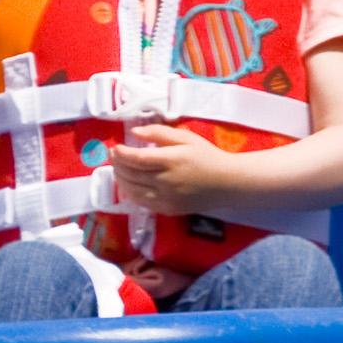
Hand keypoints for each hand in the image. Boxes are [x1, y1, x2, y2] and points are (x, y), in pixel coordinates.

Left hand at [109, 122, 234, 215]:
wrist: (227, 183)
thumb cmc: (207, 156)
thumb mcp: (186, 137)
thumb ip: (159, 132)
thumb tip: (135, 132)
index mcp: (170, 160)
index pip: (136, 159)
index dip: (121, 154)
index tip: (115, 148)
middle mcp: (165, 181)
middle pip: (131, 175)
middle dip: (118, 165)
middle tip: (114, 157)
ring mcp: (166, 198)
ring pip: (132, 191)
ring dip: (121, 180)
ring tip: (119, 170)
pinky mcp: (168, 210)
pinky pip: (142, 203)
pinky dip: (131, 194)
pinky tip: (129, 186)